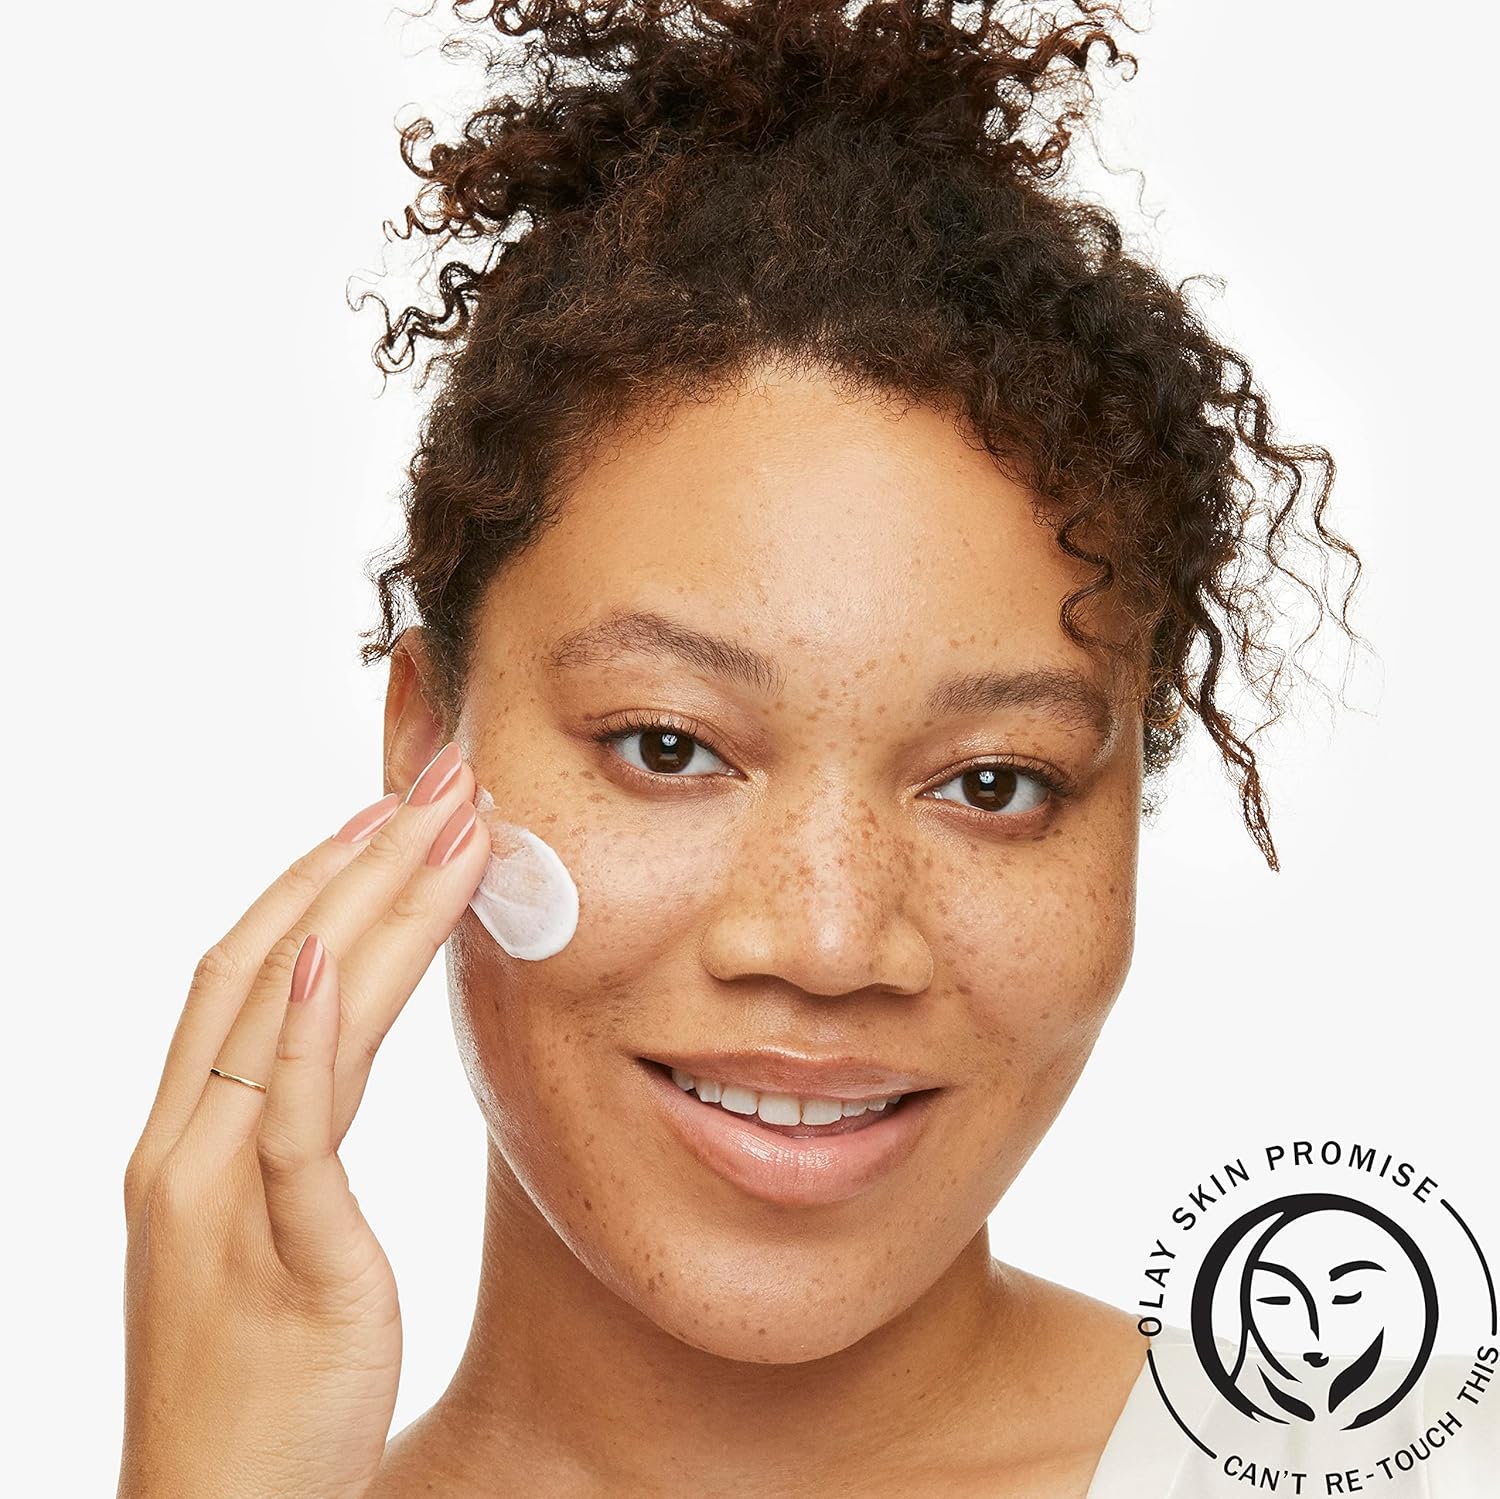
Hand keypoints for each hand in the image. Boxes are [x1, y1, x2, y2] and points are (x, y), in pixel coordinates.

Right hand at [118, 742, 491, 1498]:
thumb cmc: (268, 1390)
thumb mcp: (280, 1240)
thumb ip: (297, 1140)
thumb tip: (338, 1051)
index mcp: (189, 1142)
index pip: (246, 972)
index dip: (317, 882)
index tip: (389, 815)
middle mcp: (186, 1149)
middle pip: (263, 961)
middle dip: (355, 861)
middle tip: (437, 780)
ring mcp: (215, 1194)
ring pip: (283, 1013)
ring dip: (366, 906)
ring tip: (443, 826)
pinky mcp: (269, 1247)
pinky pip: (284, 1119)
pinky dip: (297, 1025)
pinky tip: (323, 950)